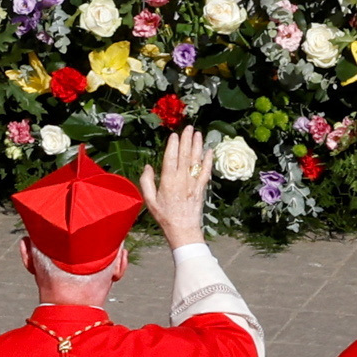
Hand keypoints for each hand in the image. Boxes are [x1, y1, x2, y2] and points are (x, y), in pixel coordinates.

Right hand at [151, 124, 211, 249]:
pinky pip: (206, 171)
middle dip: (187, 140)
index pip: (171, 158)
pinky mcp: (202, 188)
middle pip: (185, 155)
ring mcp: (193, 183)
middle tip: (189, 127)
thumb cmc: (164, 216)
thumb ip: (146, 182)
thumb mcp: (150, 200)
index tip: (175, 134)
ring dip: (197, 146)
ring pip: (196, 160)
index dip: (173, 145)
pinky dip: (208, 160)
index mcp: (168, 181)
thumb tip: (148, 166)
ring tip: (198, 133)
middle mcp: (182, 179)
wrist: (183, 229)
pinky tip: (210, 151)